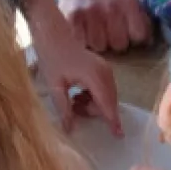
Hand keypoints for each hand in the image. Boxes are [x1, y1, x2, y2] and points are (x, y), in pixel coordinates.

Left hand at [28, 8, 122, 135]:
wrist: (52, 34)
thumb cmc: (51, 57)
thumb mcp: (54, 86)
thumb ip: (64, 109)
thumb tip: (71, 130)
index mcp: (95, 77)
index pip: (107, 104)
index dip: (113, 121)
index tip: (119, 135)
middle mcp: (105, 73)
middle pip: (108, 102)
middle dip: (94, 111)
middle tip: (74, 109)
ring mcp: (105, 69)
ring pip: (106, 97)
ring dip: (92, 104)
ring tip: (73, 101)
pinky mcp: (102, 68)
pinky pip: (104, 89)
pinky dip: (93, 96)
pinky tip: (78, 94)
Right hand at [59, 0, 152, 52]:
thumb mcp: (131, 1)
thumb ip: (142, 19)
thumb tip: (149, 41)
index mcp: (128, 3)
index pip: (139, 35)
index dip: (135, 38)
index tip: (130, 34)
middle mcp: (110, 7)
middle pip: (119, 45)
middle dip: (116, 43)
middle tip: (111, 34)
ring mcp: (90, 13)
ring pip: (99, 47)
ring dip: (99, 44)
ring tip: (97, 33)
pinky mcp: (72, 18)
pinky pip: (82, 43)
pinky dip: (83, 42)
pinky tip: (85, 33)